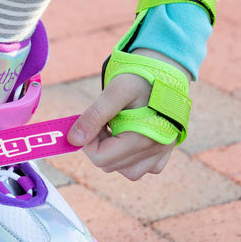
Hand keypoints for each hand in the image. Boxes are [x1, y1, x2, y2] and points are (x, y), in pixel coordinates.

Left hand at [67, 49, 191, 180]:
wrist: (167, 70)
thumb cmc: (142, 77)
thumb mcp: (116, 90)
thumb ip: (94, 115)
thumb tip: (73, 140)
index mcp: (144, 138)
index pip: (100, 158)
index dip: (88, 141)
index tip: (93, 121)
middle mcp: (155, 150)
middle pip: (109, 165)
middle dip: (100, 144)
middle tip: (105, 121)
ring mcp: (161, 154)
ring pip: (125, 171)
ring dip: (114, 154)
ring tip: (117, 128)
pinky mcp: (164, 153)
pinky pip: (142, 169)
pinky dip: (130, 158)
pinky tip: (128, 136)